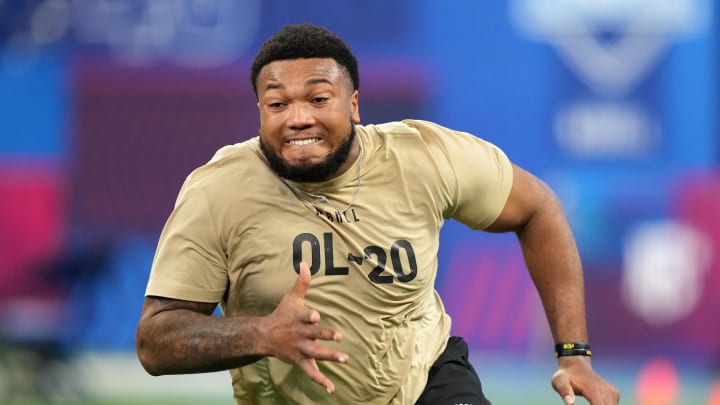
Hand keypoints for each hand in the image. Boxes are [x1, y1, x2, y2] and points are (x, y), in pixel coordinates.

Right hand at [257, 262, 348, 393]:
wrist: (265, 336)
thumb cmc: (282, 314)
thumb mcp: (292, 297)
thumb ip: (302, 282)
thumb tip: (306, 263)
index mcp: (299, 318)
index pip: (305, 316)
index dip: (310, 316)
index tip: (315, 316)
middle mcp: (300, 334)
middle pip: (314, 335)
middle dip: (326, 336)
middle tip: (338, 337)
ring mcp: (301, 349)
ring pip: (316, 354)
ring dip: (330, 356)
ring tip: (344, 359)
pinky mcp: (300, 361)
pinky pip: (311, 372)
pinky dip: (321, 381)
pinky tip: (332, 389)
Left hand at [551, 356, 619, 403]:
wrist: (575, 364)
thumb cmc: (565, 374)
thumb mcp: (559, 381)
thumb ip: (565, 391)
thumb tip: (570, 404)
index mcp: (593, 390)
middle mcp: (606, 391)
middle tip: (587, 402)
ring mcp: (612, 392)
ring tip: (589, 401)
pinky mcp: (614, 394)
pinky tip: (594, 403)